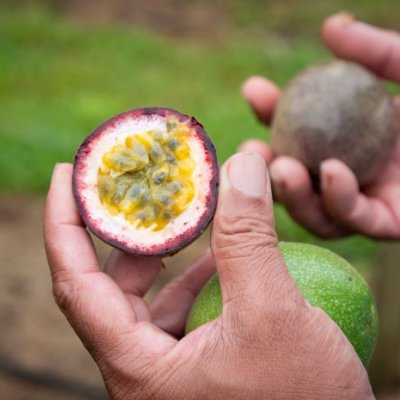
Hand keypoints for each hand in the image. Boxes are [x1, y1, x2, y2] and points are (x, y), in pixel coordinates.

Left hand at [44, 153, 372, 398]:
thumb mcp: (274, 315)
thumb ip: (248, 239)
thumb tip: (240, 167)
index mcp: (138, 367)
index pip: (75, 282)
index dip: (63, 222)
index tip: (66, 174)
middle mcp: (144, 368)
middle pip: (113, 285)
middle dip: (130, 230)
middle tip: (146, 189)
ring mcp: (170, 367)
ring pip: (151, 295)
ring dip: (170, 251)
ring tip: (190, 215)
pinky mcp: (198, 362)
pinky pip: (182, 307)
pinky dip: (197, 274)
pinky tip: (220, 255)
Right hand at [241, 13, 399, 238]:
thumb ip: (374, 50)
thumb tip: (330, 28)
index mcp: (352, 133)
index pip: (300, 126)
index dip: (273, 110)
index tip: (254, 91)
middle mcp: (355, 167)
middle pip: (299, 173)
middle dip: (268, 163)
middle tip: (250, 148)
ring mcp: (371, 198)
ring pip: (315, 207)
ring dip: (291, 191)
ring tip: (280, 167)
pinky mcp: (392, 223)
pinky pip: (354, 218)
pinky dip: (336, 199)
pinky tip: (332, 173)